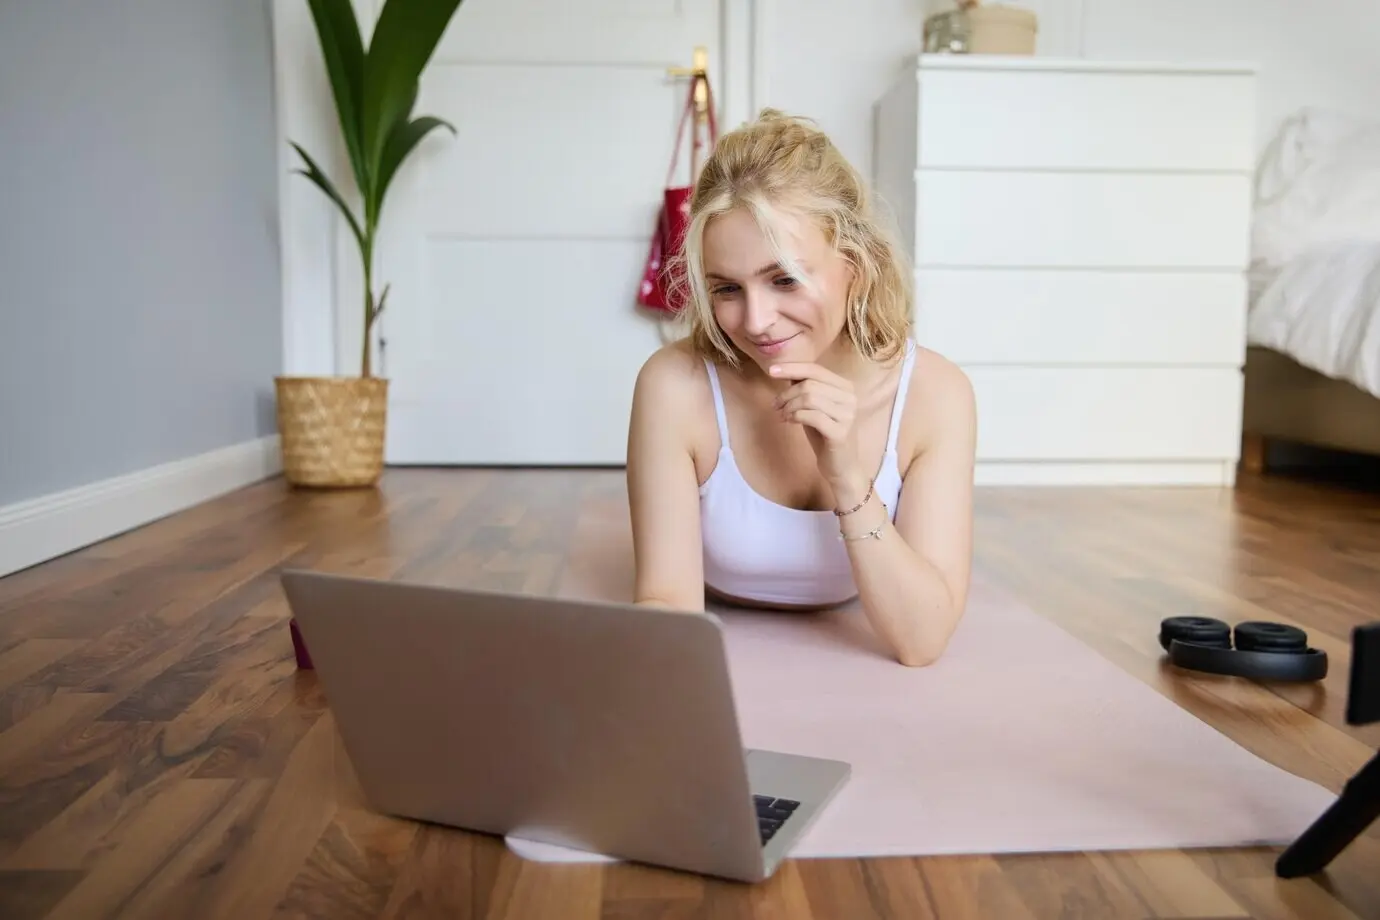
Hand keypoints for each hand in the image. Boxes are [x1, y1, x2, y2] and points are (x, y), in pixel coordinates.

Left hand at [770, 362, 861, 486]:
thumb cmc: (824, 434)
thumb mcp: (814, 407)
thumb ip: (805, 389)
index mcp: (845, 387)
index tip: (771, 371)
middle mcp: (850, 397)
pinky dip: (795, 416)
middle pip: (809, 384)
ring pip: (809, 398)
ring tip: (782, 415)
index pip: (815, 369)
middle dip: (786, 394)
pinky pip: (812, 416)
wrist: (841, 466)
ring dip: (789, 406)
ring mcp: (847, 415)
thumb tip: (784, 370)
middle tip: (775, 406)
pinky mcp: (840, 432)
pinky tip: (789, 422)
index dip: (791, 368)